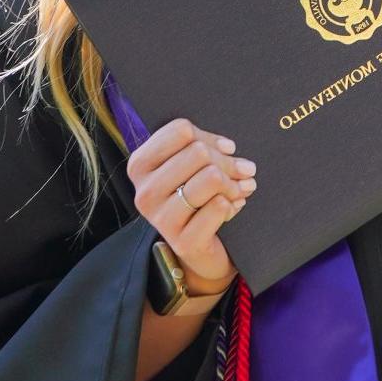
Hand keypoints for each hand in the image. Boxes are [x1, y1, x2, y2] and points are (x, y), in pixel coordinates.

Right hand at [127, 118, 255, 295]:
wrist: (195, 250)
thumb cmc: (192, 198)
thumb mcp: (186, 167)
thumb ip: (200, 147)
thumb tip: (228, 149)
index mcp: (140, 166)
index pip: (181, 131)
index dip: (210, 138)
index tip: (225, 149)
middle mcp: (145, 192)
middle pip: (199, 152)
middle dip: (228, 161)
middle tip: (242, 170)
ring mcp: (161, 219)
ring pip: (211, 177)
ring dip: (234, 183)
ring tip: (239, 188)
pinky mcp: (183, 241)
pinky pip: (219, 206)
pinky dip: (232, 204)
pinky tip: (230, 209)